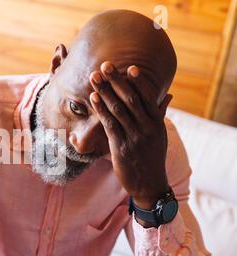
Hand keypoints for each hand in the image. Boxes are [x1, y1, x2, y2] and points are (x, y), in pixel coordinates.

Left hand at [89, 61, 171, 209]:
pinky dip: (101, 109)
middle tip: (105, 65)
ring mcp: (134, 137)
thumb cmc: (152, 157)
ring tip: (94, 77)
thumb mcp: (160, 135)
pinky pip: (109, 124)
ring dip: (105, 91)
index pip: (148, 97)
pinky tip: (93, 98)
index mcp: (157, 123)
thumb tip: (168, 94)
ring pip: (118, 110)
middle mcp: (147, 128)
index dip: (139, 81)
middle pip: (130, 99)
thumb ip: (160, 113)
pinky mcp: (120, 147)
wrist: (149, 184)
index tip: (129, 67)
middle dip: (116, 81)